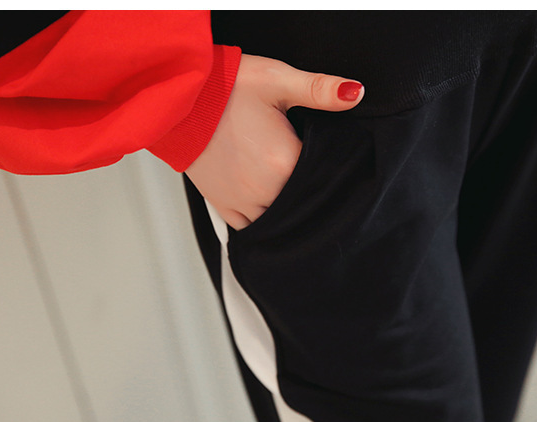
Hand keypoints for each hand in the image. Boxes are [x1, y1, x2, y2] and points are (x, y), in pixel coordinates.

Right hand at [185, 54, 363, 229]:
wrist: (181, 97)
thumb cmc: (226, 88)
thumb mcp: (278, 80)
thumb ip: (320, 89)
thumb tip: (355, 93)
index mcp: (284, 163)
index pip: (323, 178)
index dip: (330, 168)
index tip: (326, 156)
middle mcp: (265, 190)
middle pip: (302, 202)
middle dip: (307, 189)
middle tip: (301, 166)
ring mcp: (242, 201)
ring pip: (278, 219)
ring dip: (285, 207)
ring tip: (285, 185)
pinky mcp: (222, 204)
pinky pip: (248, 227)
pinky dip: (260, 220)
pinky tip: (266, 205)